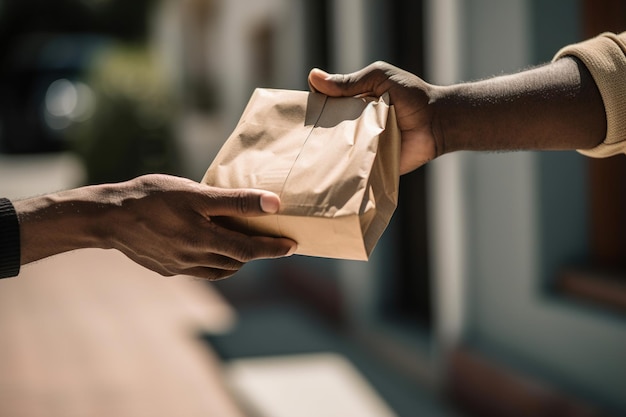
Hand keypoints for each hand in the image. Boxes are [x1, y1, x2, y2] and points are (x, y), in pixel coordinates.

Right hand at [16, 174, 296, 280]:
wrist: (108, 217)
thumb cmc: (153, 197)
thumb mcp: (196, 193)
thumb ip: (236, 201)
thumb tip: (274, 203)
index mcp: (205, 240)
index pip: (250, 249)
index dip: (273, 248)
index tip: (293, 246)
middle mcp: (196, 259)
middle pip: (237, 260)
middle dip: (259, 253)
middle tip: (276, 244)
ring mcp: (181, 267)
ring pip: (220, 269)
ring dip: (238, 260)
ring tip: (248, 246)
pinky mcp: (168, 268)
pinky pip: (201, 271)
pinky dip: (216, 264)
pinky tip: (215, 251)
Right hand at [308, 61, 436, 173]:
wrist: (437, 123)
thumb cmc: (411, 95)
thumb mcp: (379, 78)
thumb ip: (349, 81)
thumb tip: (312, 77)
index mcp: (353, 104)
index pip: (325, 107)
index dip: (312, 110)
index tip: (298, 115)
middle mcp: (355, 125)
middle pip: (327, 132)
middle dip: (315, 135)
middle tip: (298, 141)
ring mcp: (363, 146)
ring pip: (338, 152)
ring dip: (327, 154)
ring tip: (307, 160)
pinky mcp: (372, 164)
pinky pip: (354, 169)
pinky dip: (344, 171)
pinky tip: (326, 175)